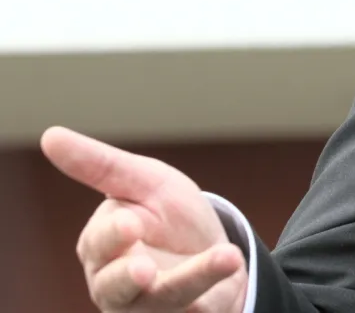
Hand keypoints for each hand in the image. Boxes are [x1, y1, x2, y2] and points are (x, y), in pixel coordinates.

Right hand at [41, 126, 247, 312]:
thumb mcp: (145, 182)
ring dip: (194, 279)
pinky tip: (228, 278)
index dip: (113, 235)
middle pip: (115, 285)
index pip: (99, 243)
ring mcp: (150, 307)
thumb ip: (101, 165)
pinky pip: (193, 312)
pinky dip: (210, 297)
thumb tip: (49, 135)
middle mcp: (118, 284)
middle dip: (127, 277)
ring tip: (225, 257)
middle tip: (144, 268)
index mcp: (102, 247)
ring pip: (163, 299)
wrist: (220, 252)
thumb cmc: (171, 216)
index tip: (130, 222)